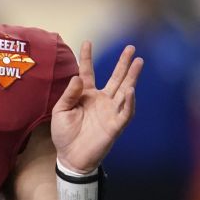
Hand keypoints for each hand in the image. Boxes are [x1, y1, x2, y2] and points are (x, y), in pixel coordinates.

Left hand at [50, 41, 143, 174]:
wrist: (70, 157)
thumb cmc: (64, 135)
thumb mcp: (60, 111)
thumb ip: (69, 94)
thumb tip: (78, 78)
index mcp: (86, 95)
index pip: (88, 72)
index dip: (87, 57)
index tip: (87, 42)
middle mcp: (101, 100)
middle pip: (115, 78)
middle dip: (123, 63)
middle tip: (131, 48)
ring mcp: (110, 112)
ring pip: (125, 91)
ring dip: (132, 77)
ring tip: (138, 62)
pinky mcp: (115, 125)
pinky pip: (125, 112)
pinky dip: (129, 102)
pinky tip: (130, 90)